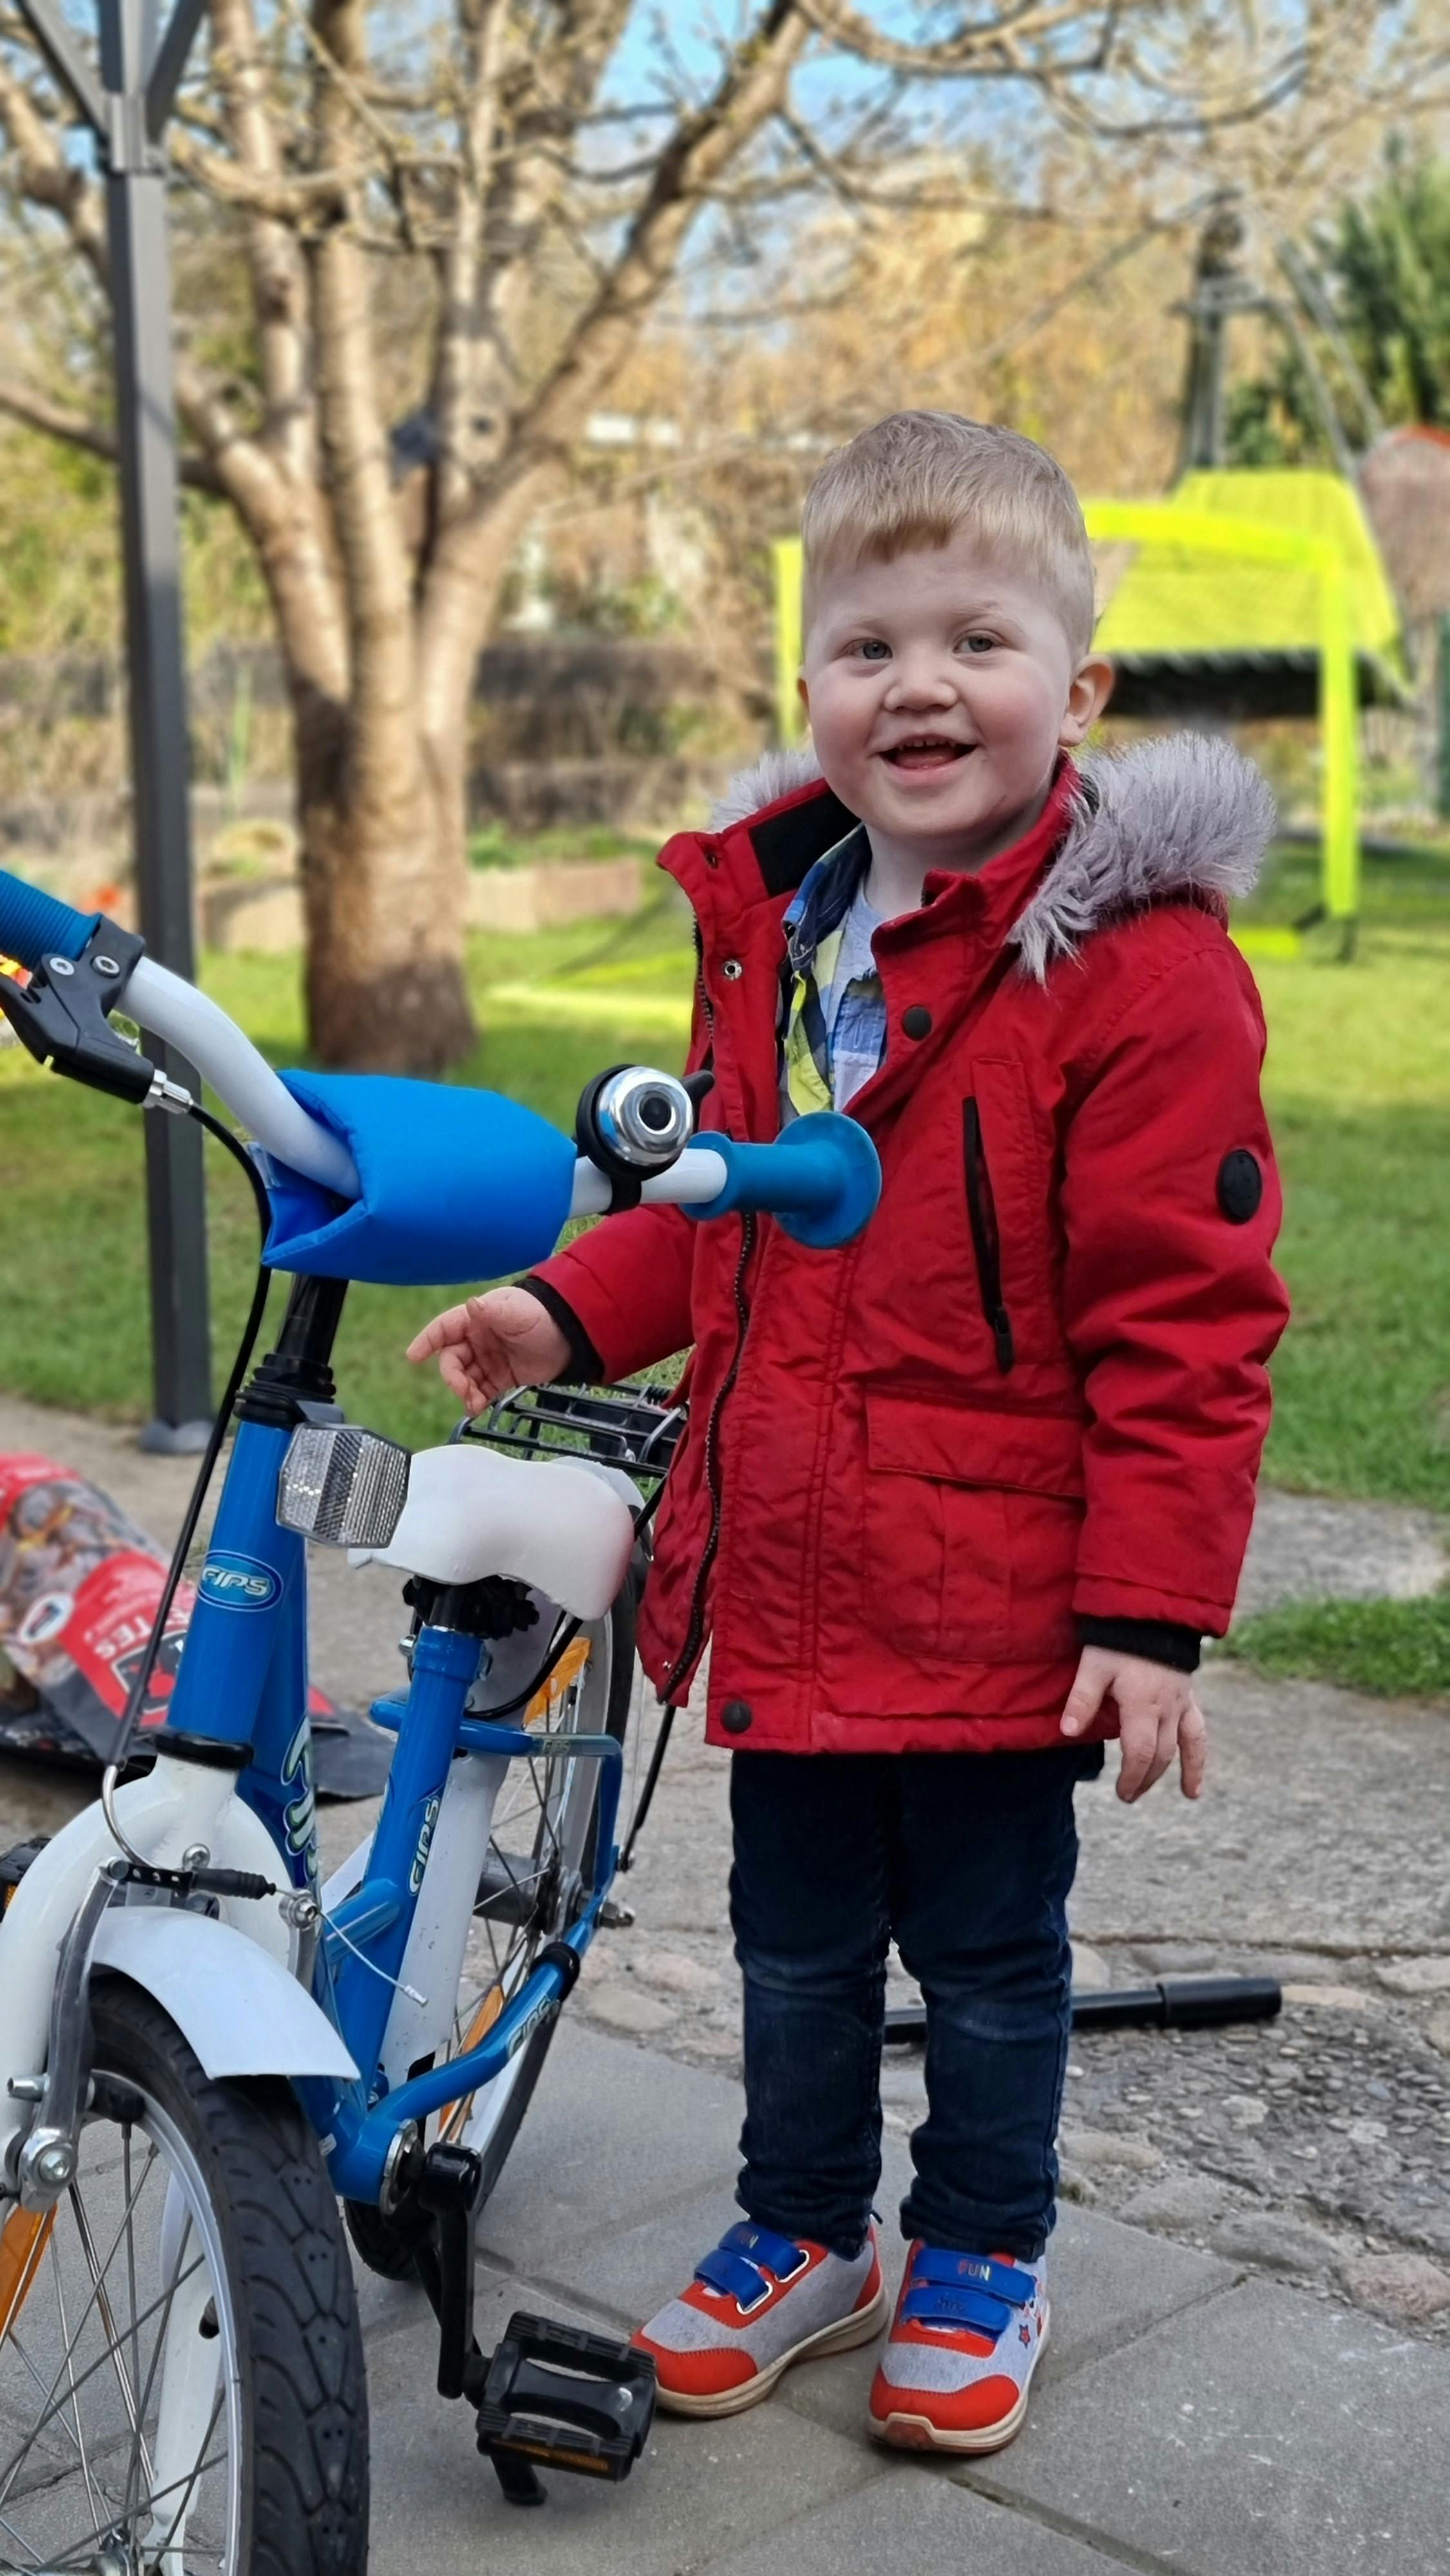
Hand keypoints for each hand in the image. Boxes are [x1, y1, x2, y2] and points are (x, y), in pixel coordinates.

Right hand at [406, 1285, 569, 1413]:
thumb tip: (472, 1305)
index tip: (413, 1356)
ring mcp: (488, 1359)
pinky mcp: (500, 1377)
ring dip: (464, 1392)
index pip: (444, 1328)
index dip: (427, 1340)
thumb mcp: (517, 1312)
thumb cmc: (541, 1316)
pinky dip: (476, 1400)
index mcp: (476, 1318)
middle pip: (452, 1359)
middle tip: (463, 1391)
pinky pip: (481, 1391)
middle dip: (452, 1377)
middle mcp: (477, 1339)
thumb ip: (494, 1311)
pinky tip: (477, 1408)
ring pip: (464, 1378)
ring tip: (474, 1404)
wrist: (571, 1337)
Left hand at [1060, 1646, 1206, 1804]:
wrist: (1150, 1612)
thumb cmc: (1117, 1639)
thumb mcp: (1093, 1666)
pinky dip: (1199, 1757)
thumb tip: (1068, 1732)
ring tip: (1177, 1794)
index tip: (1120, 1792)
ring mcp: (1181, 1703)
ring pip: (1184, 1746)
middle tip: (1128, 1795)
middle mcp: (1166, 1708)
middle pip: (1159, 1755)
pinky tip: (1195, 1783)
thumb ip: (1082, 1699)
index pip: (1140, 1751)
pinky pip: (1199, 1732)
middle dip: (1144, 1778)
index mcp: (1142, 1704)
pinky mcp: (1189, 1697)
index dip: (1131, 1776)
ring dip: (1177, 1772)